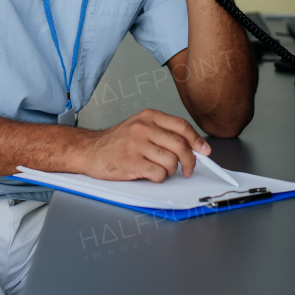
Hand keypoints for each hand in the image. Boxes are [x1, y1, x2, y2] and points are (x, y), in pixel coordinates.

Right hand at [78, 109, 209, 182]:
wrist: (90, 150)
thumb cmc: (117, 141)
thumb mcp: (140, 126)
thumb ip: (163, 132)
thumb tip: (192, 146)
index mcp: (148, 116)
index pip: (181, 126)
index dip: (197, 140)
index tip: (205, 151)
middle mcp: (143, 128)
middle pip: (180, 145)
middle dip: (190, 160)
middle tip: (188, 168)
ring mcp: (137, 145)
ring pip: (171, 161)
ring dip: (171, 170)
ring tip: (162, 170)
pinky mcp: (132, 163)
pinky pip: (158, 174)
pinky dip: (160, 178)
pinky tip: (151, 174)